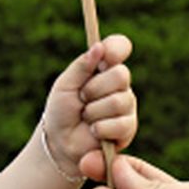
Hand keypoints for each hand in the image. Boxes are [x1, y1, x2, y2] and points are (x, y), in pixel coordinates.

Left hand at [42, 35, 135, 177]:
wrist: (60, 142)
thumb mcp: (65, 84)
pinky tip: (94, 131)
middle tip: (82, 98)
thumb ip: (81, 66)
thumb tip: (98, 47)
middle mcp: (119, 84)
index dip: (116, 48)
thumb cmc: (61, 110)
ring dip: (94, 111)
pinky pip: (121, 124)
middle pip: (121, 75)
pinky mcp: (129, 128)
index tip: (106, 55)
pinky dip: (100, 128)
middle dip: (94, 89)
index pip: (120, 46)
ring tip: (86, 117)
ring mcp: (127, 105)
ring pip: (119, 101)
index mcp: (103, 67)